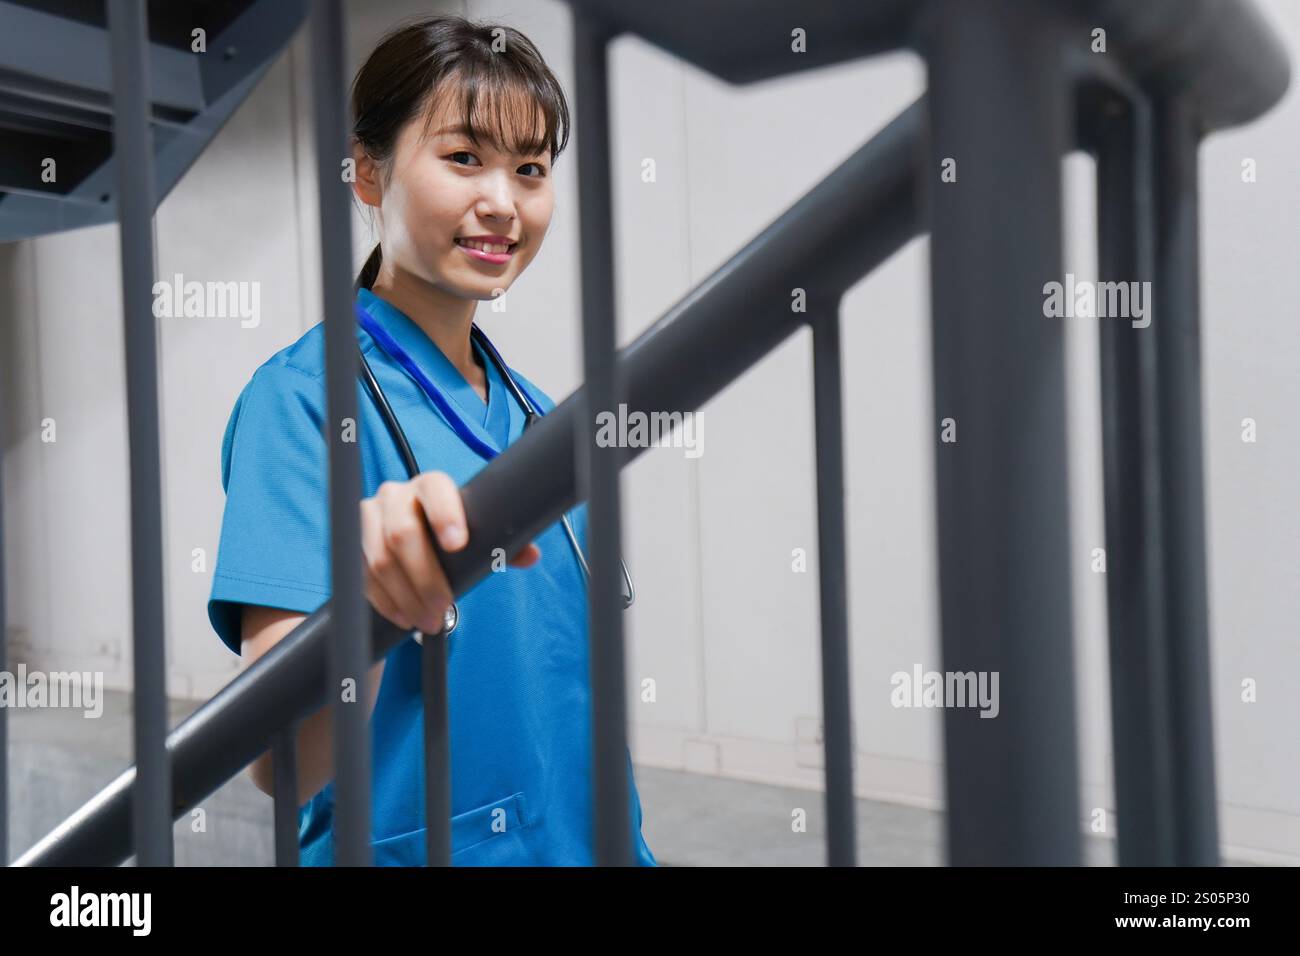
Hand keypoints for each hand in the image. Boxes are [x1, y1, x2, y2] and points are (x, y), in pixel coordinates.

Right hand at [360, 472, 540, 632]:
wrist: (410, 539)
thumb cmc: (450, 535)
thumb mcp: (476, 537)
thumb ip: (503, 545)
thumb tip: (530, 555)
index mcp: (431, 486)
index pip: (436, 490)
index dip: (445, 514)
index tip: (458, 544)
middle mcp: (395, 495)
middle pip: (402, 533)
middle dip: (425, 578)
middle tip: (444, 608)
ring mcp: (368, 518)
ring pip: (380, 559)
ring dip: (406, 597)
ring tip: (428, 621)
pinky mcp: (351, 544)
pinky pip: (362, 576)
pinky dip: (386, 602)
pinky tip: (405, 618)